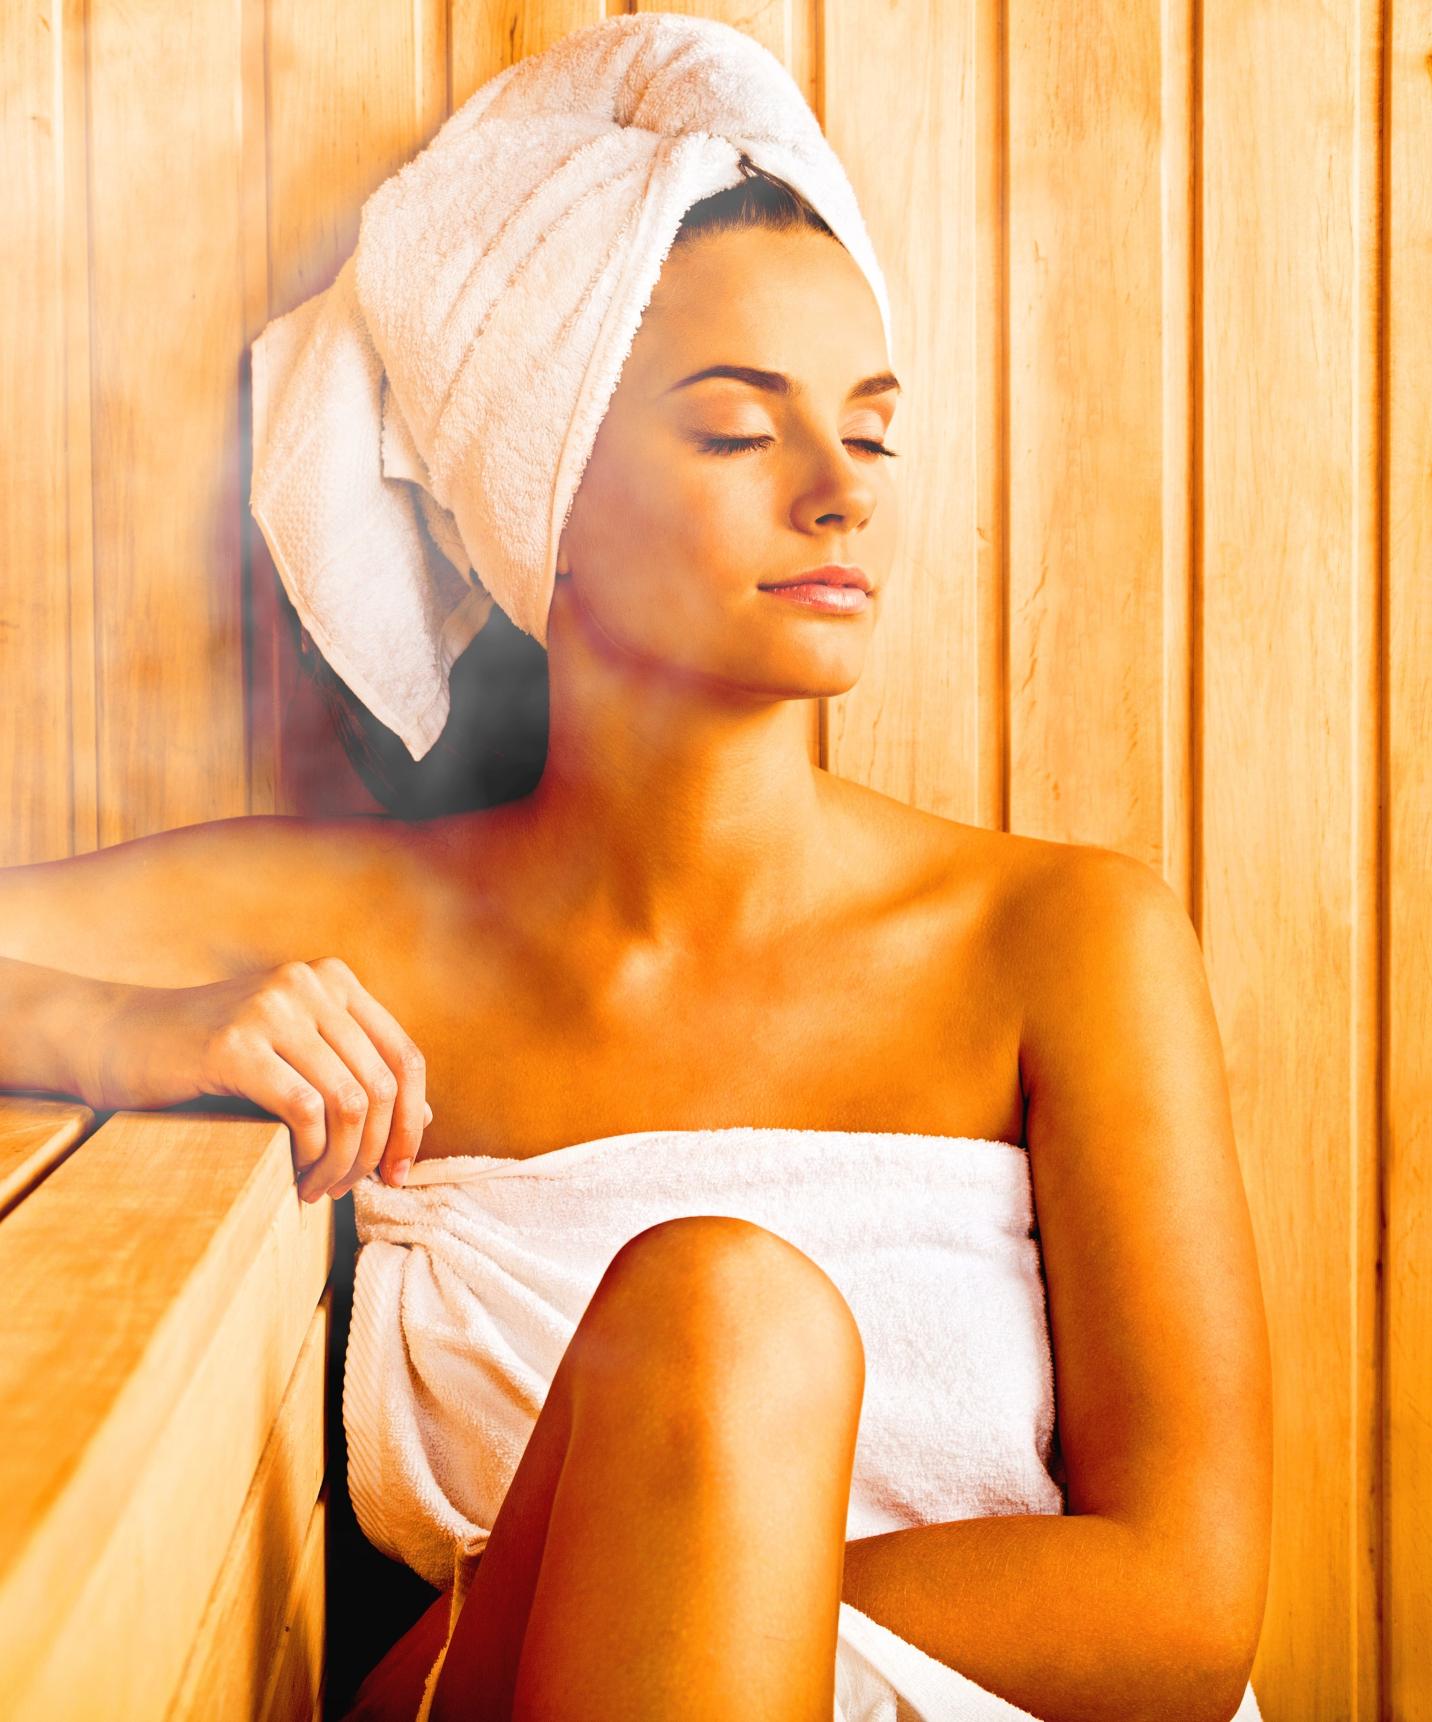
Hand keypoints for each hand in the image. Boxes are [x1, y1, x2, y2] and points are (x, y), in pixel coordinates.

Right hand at [90, 957, 430, 1197]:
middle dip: (373, 1151)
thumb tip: (420, 1120)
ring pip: (348, 1102)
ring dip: (341, 1161)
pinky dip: (310, 1154)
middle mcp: (309, 984)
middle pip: (381, 1084)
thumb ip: (352, 1075)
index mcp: (333, 980)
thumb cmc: (209, 1057)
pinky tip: (293, 1175)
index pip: (405, 1057)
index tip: (397, 1172)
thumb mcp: (293, 1056)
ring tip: (318, 1188)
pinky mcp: (235, 1044)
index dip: (410, 1123)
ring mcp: (272, 1008)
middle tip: (349, 1190)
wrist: (118, 1038)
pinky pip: (305, 1110)